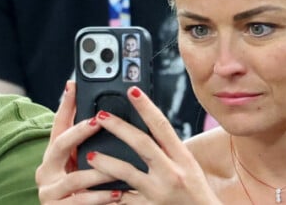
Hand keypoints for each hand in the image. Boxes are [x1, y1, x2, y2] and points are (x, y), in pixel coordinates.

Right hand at [35, 82, 123, 203]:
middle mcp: (45, 169)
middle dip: (80, 132)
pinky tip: (117, 194)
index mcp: (52, 155)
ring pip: (75, 177)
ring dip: (99, 172)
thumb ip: (84, 143)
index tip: (74, 87)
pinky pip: (79, 201)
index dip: (66, 104)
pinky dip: (100, 198)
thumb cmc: (78, 191)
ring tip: (119, 168)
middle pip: (60, 143)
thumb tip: (100, 112)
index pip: (57, 123)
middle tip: (98, 121)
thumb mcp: (79, 164)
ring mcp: (48, 191)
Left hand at [82, 87, 220, 204]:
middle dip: (119, 127)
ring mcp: (159, 194)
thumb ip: (167, 148)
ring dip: (106, 163)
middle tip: (100, 116)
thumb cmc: (195, 194)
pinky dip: (108, 193)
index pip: (162, 126)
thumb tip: (145, 122)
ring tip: (90, 156)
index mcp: (183, 158)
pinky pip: (123, 199)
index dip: (146, 107)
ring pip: (127, 173)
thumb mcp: (188, 166)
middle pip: (142, 144)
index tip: (132, 90)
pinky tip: (95, 187)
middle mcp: (172, 174)